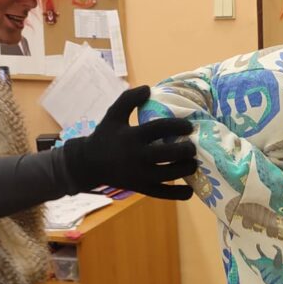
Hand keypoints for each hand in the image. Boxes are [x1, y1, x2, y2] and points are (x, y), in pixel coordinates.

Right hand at [62, 85, 196, 200]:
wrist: (89, 164)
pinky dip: (178, 194)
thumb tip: (148, 88)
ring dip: (186, 168)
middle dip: (186, 149)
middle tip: (193, 146)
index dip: (179, 126)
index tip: (189, 126)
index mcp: (132, 136)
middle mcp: (137, 157)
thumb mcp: (113, 115)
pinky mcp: (141, 189)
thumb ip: (128, 99)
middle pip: (169, 153)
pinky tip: (190, 190)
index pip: (161, 128)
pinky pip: (163, 194)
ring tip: (193, 162)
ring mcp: (140, 175)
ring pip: (170, 175)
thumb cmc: (104, 137)